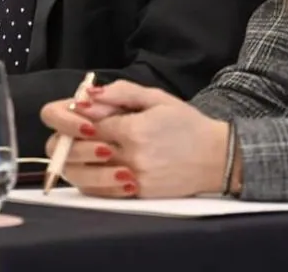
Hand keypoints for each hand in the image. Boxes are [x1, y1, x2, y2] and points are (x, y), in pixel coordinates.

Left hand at [44, 81, 229, 198]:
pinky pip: (102, 191)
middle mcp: (131, 156)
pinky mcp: (138, 194)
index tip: (79, 115)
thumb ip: (120, 92)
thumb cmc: (186, 123)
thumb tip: (88, 95)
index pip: (86, 124)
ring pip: (84, 174)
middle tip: (76, 133)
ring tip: (87, 150)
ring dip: (77, 161)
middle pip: (78, 150)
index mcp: (133, 129)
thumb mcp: (155, 97)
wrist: (218, 156)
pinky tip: (97, 168)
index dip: (76, 119)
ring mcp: (133, 178)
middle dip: (69, 140)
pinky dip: (91, 180)